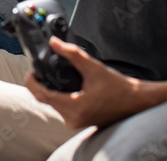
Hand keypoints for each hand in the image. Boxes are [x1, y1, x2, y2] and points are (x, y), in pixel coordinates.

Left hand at [24, 37, 143, 128]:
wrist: (136, 102)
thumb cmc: (118, 87)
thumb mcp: (94, 68)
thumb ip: (72, 54)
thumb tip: (54, 43)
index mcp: (75, 107)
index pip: (43, 96)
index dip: (32, 83)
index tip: (30, 71)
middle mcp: (73, 118)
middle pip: (45, 101)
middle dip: (39, 85)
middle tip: (38, 69)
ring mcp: (76, 122)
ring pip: (52, 105)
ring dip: (48, 91)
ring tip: (49, 74)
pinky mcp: (79, 121)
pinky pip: (61, 108)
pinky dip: (57, 96)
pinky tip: (60, 85)